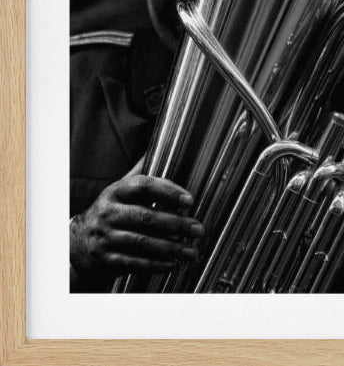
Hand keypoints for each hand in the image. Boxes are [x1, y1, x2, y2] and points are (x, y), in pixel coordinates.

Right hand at [70, 158, 203, 283]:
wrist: (78, 242)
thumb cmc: (110, 211)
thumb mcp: (120, 190)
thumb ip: (140, 173)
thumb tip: (161, 145)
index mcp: (115, 192)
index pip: (143, 186)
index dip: (168, 191)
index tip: (190, 200)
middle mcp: (108, 213)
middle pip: (146, 217)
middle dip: (176, 224)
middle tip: (198, 229)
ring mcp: (105, 237)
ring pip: (142, 243)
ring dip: (171, 248)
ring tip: (192, 251)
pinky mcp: (105, 258)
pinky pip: (134, 263)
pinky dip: (155, 265)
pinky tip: (173, 264)